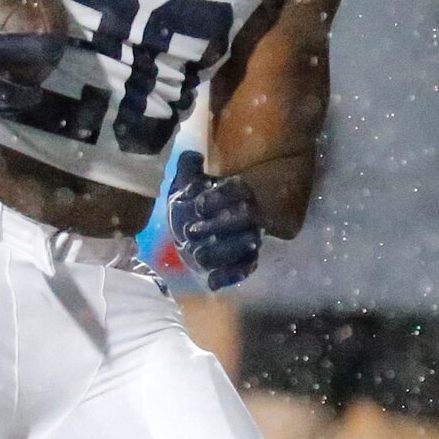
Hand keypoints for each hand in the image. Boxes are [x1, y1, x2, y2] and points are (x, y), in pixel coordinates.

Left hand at [166, 150, 262, 290]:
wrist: (196, 222)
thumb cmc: (193, 198)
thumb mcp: (188, 182)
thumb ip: (189, 169)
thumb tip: (190, 155)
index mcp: (239, 192)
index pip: (238, 190)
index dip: (220, 198)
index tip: (197, 206)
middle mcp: (249, 214)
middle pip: (245, 218)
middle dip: (219, 225)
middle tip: (190, 231)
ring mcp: (248, 239)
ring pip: (246, 245)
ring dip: (222, 252)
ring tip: (197, 255)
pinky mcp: (243, 260)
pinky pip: (244, 269)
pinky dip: (229, 276)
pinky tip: (212, 282)